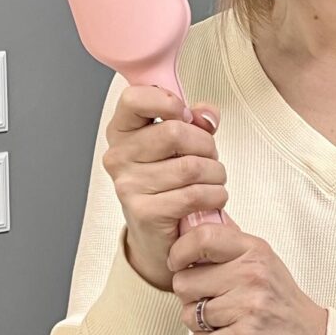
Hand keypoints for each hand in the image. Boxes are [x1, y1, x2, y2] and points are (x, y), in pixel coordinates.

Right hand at [102, 85, 226, 288]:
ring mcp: (129, 185)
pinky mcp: (145, 212)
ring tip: (212, 180)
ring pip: (191, 166)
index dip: (168, 101)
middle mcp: (119, 156)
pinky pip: (195, 194)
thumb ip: (196, 121)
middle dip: (205, 145)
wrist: (160, 235)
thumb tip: (207, 114)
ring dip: (215, 174)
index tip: (185, 114)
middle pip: (175, 133)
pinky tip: (212, 197)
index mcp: (123, 130)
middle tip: (208, 157)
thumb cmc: (170, 183)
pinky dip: (215, 195)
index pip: (134, 98)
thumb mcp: (181, 144)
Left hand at [168, 215, 327, 334]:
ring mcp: (247, 307)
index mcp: (253, 251)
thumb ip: (229, 243)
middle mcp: (251, 275)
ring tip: (223, 320)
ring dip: (200, 323)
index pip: (203, 237)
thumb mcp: (262, 260)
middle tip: (210, 299)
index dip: (179, 251)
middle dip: (190, 296)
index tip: (178, 262)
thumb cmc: (281, 301)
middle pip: (185, 282)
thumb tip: (196, 220)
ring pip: (189, 314)